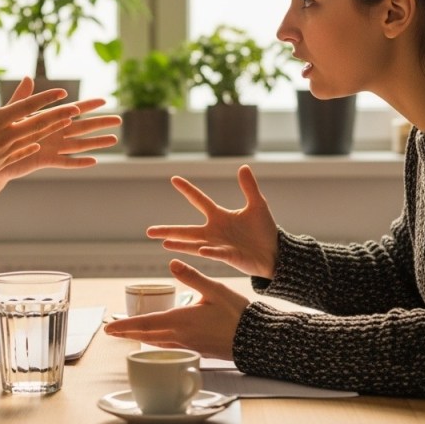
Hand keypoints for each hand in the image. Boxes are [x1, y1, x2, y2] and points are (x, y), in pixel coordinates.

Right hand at [0, 74, 80, 192]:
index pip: (26, 107)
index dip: (45, 99)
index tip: (62, 92)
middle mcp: (6, 136)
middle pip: (38, 123)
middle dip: (59, 114)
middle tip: (78, 107)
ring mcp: (7, 150)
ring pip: (35, 136)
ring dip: (53, 128)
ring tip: (68, 122)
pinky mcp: (4, 161)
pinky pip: (25, 150)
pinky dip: (36, 144)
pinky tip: (41, 141)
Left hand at [0, 77, 120, 179]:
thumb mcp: (11, 112)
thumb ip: (22, 98)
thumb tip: (28, 77)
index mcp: (47, 118)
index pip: (72, 109)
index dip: (88, 105)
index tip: (104, 100)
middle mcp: (53, 132)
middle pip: (82, 126)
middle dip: (100, 123)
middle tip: (119, 120)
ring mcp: (51, 147)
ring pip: (79, 144)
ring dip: (96, 142)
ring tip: (113, 140)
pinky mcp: (45, 160)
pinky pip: (65, 161)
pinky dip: (79, 162)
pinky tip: (94, 161)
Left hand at [103, 260, 249, 359]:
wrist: (255, 339)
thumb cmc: (237, 313)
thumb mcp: (215, 289)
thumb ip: (192, 276)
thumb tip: (171, 262)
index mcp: (181, 321)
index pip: (145, 324)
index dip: (125, 325)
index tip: (109, 327)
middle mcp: (180, 336)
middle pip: (146, 335)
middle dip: (127, 332)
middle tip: (110, 330)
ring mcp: (188, 346)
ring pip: (157, 343)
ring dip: (140, 337)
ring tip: (129, 332)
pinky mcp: (197, 351)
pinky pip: (170, 347)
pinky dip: (157, 342)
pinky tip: (157, 339)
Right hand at [147, 165, 278, 278]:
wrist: (275, 252)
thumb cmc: (264, 230)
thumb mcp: (257, 204)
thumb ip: (249, 187)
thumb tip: (243, 167)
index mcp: (220, 216)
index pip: (199, 200)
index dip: (187, 190)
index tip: (174, 179)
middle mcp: (214, 231)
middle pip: (187, 230)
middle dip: (168, 230)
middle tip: (149, 231)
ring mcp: (219, 245)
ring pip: (194, 244)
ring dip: (180, 244)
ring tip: (163, 243)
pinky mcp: (229, 256)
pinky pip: (217, 253)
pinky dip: (209, 251)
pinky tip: (201, 250)